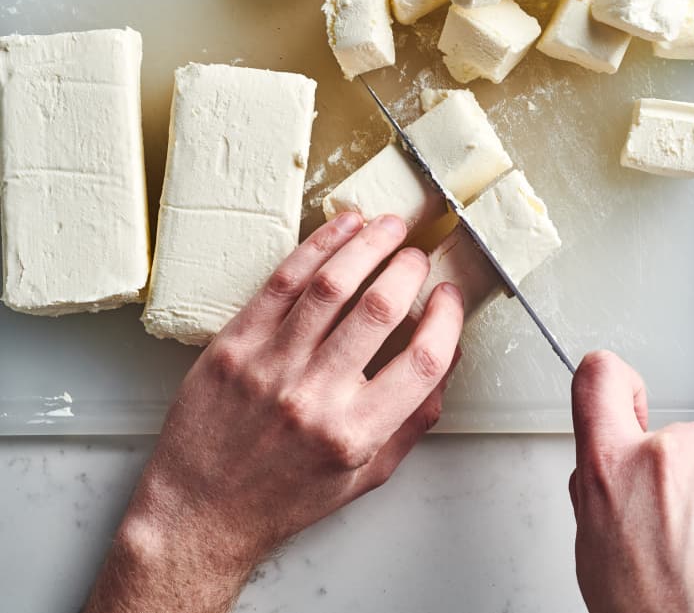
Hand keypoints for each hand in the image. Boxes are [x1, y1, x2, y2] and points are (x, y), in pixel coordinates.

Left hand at [84, 213, 462, 612]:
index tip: (449, 296)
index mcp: (355, 435)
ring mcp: (270, 366)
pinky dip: (318, 246)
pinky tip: (341, 227)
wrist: (200, 511)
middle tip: (417, 255)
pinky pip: (282, 282)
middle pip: (379, 309)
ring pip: (331, 284)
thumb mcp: (365, 476)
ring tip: (388, 225)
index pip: (423, 361)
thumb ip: (414, 420)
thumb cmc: (285, 496)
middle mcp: (314, 397)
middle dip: (408, 268)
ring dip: (368, 244)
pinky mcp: (234, 344)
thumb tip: (447, 357)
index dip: (446, 319)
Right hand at [570, 350, 693, 612]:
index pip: (599, 376)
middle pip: (671, 433)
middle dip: (671, 465)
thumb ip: (594, 486)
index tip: (625, 394)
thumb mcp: (590, 540)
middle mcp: (661, 460)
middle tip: (665, 515)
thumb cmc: (641, 608)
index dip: (614, 379)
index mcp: (608, 465)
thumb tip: (601, 467)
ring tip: (693, 548)